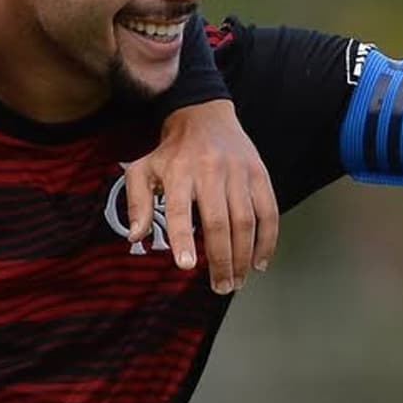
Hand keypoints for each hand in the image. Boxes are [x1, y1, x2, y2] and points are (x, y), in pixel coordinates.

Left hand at [123, 99, 277, 292]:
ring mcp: (238, 171)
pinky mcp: (259, 173)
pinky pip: (268, 211)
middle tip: (220, 286)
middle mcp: (209, 170)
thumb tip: (134, 236)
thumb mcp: (143, 170)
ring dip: (244, 256)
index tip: (187, 265)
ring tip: (237, 280)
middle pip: (218, 222)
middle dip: (221, 260)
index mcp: (178, 171)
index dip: (182, 238)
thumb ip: (137, 203)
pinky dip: (267, 240)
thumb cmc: (171, 152)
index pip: (179, 209)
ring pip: (245, 221)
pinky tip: (259, 261)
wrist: (203, 116)